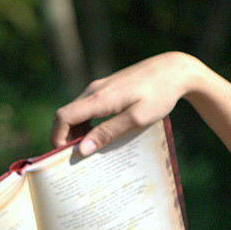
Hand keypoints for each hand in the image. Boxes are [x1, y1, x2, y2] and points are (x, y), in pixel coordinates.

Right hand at [51, 52, 193, 155]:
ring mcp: (99, 88)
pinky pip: (88, 107)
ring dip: (78, 131)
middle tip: (79, 159)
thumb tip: (81, 150)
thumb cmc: (159, 95)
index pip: (63, 117)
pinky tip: (102, 134)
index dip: (57, 137)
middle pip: (67, 115)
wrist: (173, 70)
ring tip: (92, 150)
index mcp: (98, 98)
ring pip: (77, 112)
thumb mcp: (136, 119)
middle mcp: (94, 91)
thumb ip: (107, 133)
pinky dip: (88, 123)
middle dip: (67, 138)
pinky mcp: (107, 88)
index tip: (64, 156)